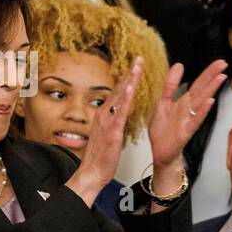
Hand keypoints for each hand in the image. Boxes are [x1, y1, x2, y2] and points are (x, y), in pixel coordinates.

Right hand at [66, 57, 139, 205]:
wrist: (91, 172)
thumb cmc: (101, 156)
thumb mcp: (109, 133)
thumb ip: (114, 121)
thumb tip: (121, 112)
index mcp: (105, 115)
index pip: (118, 92)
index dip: (127, 78)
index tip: (136, 65)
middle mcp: (104, 114)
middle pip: (120, 89)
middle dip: (130, 73)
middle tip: (139, 58)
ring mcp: (107, 122)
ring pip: (120, 97)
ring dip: (129, 81)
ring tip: (137, 67)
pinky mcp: (112, 132)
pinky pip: (121, 112)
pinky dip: (126, 99)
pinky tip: (132, 89)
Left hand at [147, 58, 228, 169]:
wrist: (160, 152)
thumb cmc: (163, 131)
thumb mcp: (163, 102)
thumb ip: (170, 85)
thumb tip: (179, 65)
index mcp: (183, 102)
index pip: (198, 84)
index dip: (208, 72)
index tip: (220, 61)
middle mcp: (188, 109)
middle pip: (202, 89)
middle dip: (213, 76)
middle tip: (224, 63)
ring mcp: (188, 120)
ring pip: (201, 101)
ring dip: (211, 89)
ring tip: (221, 77)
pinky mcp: (186, 132)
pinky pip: (195, 120)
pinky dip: (203, 111)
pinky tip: (210, 102)